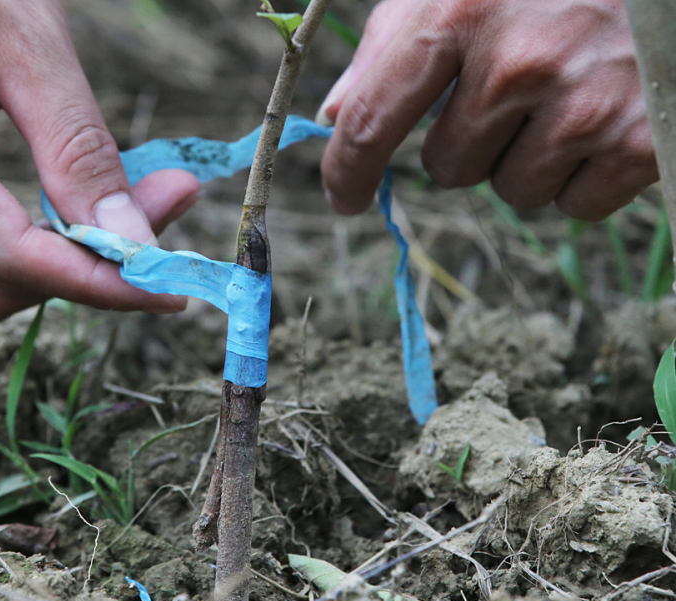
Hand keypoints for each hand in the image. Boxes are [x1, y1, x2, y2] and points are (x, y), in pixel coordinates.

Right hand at [0, 0, 197, 326]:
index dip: (97, 282)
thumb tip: (132, 245)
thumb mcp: (34, 46)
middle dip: (81, 274)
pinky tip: (69, 208)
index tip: (168, 288)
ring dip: (53, 268)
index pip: (11, 256)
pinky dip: (24, 247)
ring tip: (122, 216)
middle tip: (158, 222)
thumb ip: (80, 152)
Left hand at [317, 0, 656, 220]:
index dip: (347, 171)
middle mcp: (519, 61)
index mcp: (460, 11)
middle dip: (469, 142)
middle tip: (517, 88)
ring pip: (512, 191)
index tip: (345, 197)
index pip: (372, 118)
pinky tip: (604, 119)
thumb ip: (393, 41)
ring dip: (527, 159)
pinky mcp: (639, 142)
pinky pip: (574, 206)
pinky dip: (582, 177)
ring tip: (567, 94)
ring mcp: (584, 103)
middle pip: (448, 168)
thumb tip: (337, 115)